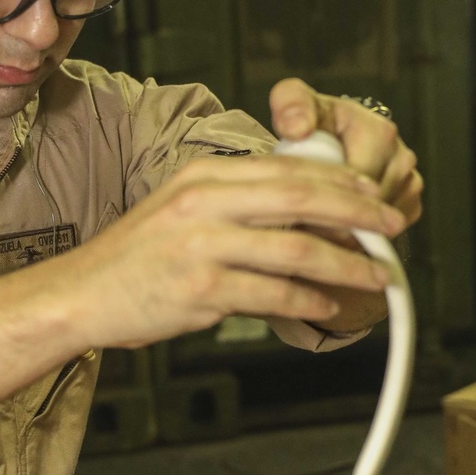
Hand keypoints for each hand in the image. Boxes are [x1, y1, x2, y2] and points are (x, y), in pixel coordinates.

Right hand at [59, 153, 404, 347]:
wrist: (81, 294)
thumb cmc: (133, 258)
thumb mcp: (180, 209)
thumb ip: (233, 203)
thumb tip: (298, 209)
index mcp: (203, 175)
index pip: (288, 169)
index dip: (342, 182)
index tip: (375, 195)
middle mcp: (204, 203)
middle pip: (303, 199)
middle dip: (360, 215)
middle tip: (394, 228)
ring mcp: (203, 246)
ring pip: (298, 249)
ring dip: (348, 264)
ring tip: (376, 275)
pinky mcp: (202, 290)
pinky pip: (273, 294)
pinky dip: (309, 301)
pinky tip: (328, 305)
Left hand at [270, 78, 422, 225]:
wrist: (331, 133)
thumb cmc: (312, 121)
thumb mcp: (294, 102)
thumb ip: (291, 106)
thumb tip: (297, 128)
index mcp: (379, 132)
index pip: (358, 184)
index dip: (325, 202)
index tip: (298, 209)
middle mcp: (401, 157)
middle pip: (370, 209)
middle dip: (335, 220)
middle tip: (303, 222)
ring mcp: (410, 182)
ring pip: (379, 225)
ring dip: (348, 230)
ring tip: (317, 221)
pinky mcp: (410, 203)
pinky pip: (388, 232)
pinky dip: (362, 235)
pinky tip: (337, 225)